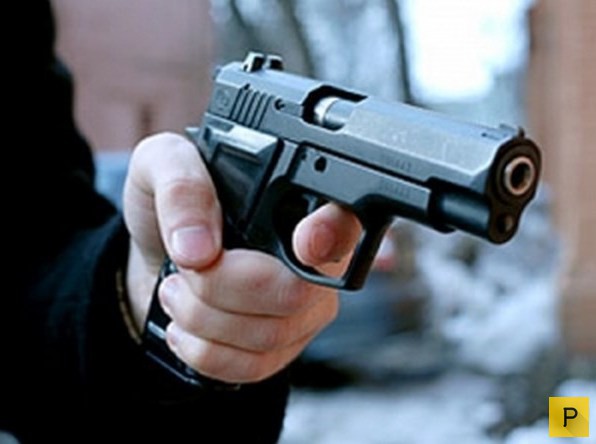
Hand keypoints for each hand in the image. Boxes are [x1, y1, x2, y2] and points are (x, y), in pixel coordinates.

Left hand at [123, 133, 360, 382]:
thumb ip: (181, 188)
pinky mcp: (283, 344)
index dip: (332, 234)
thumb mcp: (160, 165)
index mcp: (297, 199)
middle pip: (295, 291)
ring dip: (204, 320)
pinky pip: (257, 366)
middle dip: (220, 288)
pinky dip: (207, 352)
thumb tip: (198, 248)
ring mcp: (304, 305)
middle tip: (186, 268)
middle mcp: (314, 256)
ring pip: (272, 334)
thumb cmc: (170, 204)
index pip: (344, 218)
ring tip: (177, 291)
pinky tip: (187, 327)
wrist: (157, 253)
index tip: (305, 243)